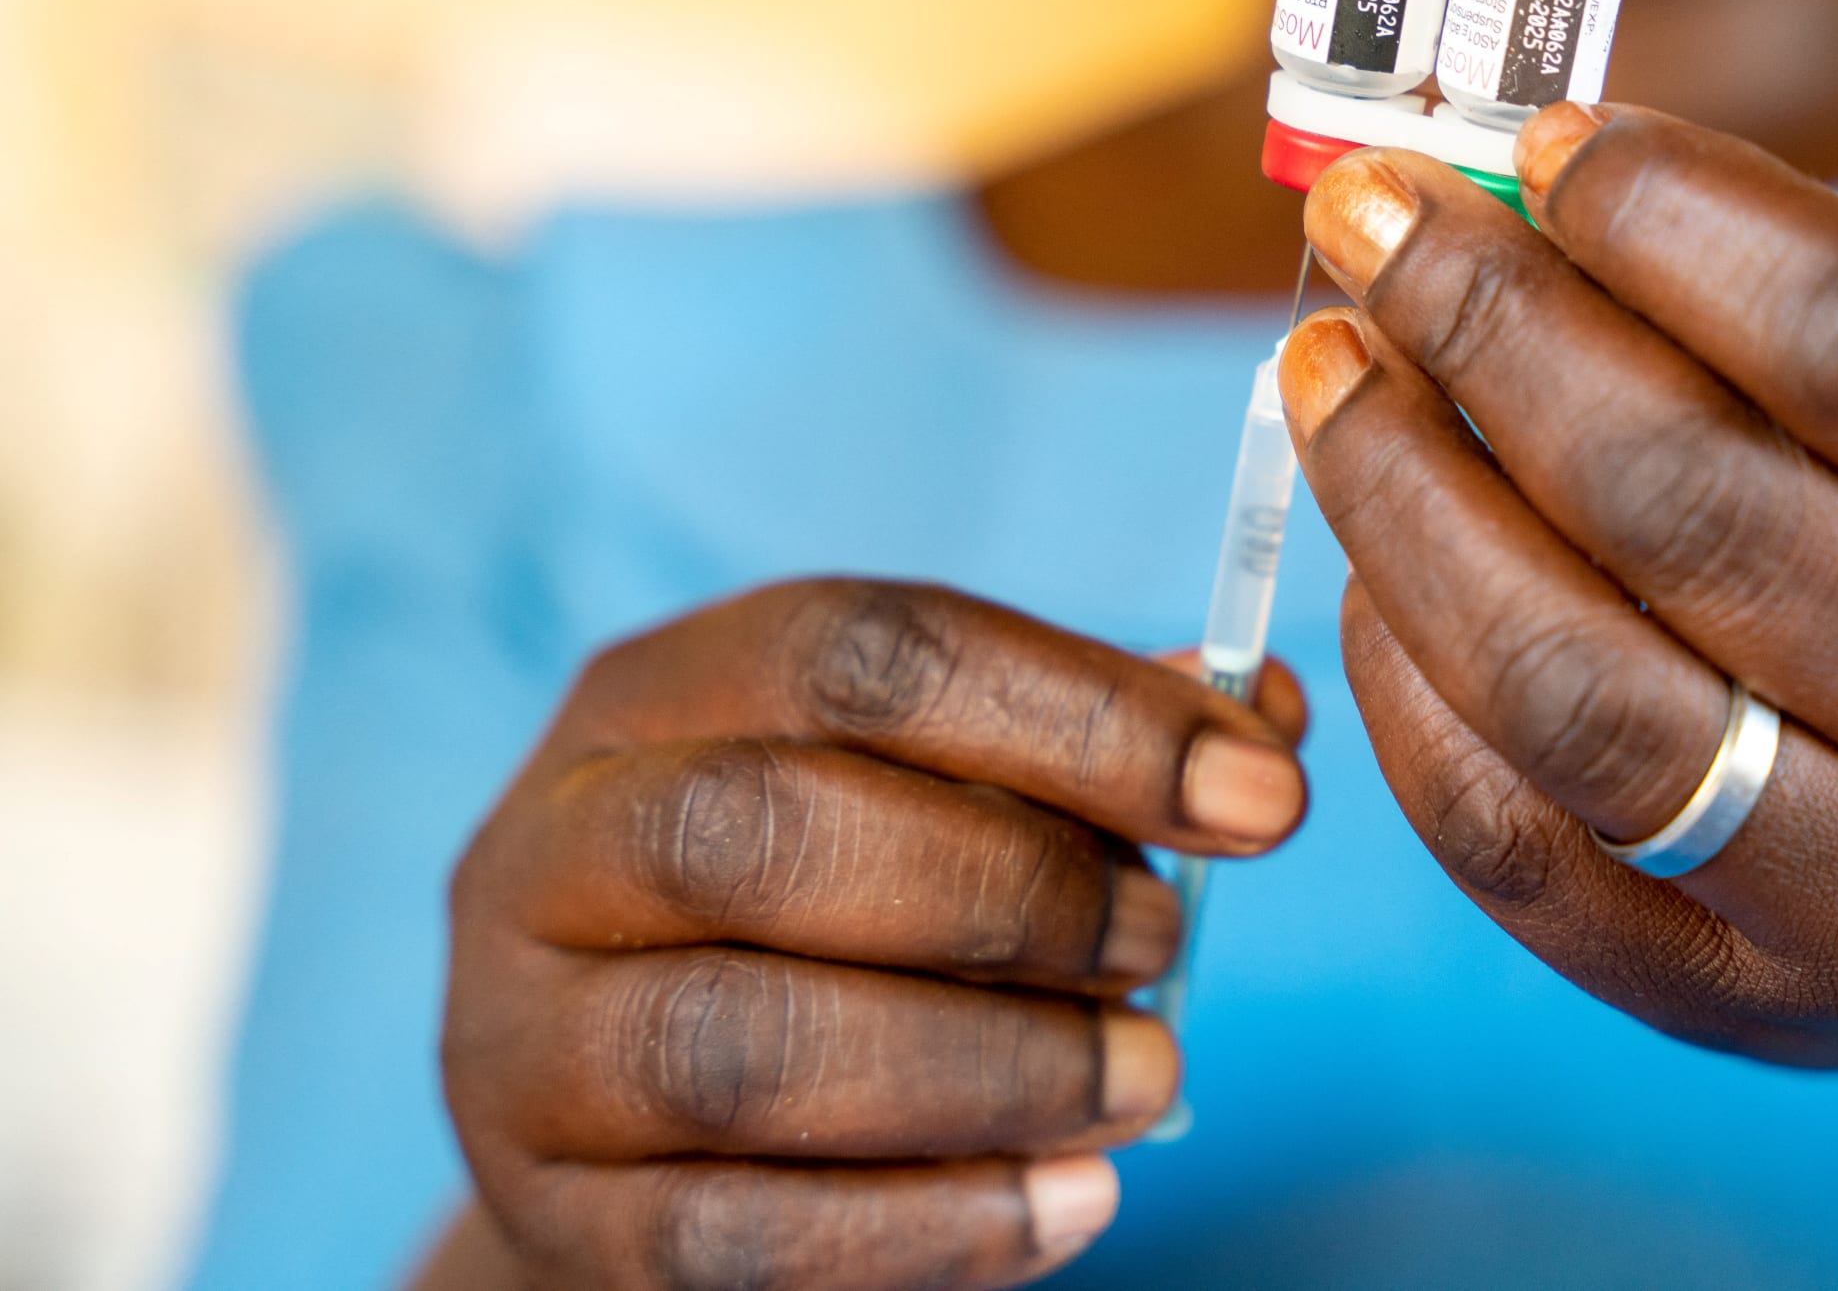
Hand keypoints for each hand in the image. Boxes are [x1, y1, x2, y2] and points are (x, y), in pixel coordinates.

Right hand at [435, 581, 1305, 1289]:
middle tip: (1169, 941)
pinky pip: (736, 1234)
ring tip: (1147, 1079)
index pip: (862, 651)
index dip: (1082, 714)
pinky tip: (1076, 1201)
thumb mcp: (927, 795)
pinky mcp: (554, 1219)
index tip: (1262, 793)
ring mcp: (527, 1043)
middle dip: (1017, 888)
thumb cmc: (818, 916)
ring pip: (744, 1045)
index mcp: (660, 692)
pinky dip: (932, 1224)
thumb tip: (1261, 712)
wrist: (630, 1124)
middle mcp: (556, 844)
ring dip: (991, 1065)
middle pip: (772, 829)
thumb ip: (1080, 749)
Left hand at [1280, 102, 1837, 1074]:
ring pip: (1570, 686)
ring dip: (1404, 497)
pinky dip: (1400, 672)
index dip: (1671, 220)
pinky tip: (1372, 563)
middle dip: (1490, 328)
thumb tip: (1516, 175)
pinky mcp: (1718, 998)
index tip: (1538, 139)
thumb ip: (1807, 307)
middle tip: (1370, 219)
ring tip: (1327, 372)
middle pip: (1693, 505)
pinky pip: (1499, 826)